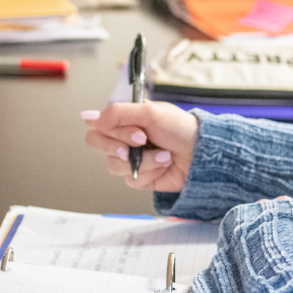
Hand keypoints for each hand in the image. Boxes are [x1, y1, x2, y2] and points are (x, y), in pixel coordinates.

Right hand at [82, 102, 199, 191]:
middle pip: (98, 146)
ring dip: (143, 160)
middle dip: (121, 146)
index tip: (134, 130)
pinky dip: (150, 172)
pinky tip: (164, 165)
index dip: (109, 131)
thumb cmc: (182, 129)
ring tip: (164, 154)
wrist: (203, 153)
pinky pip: (131, 180)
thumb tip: (89, 116)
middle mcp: (125, 140)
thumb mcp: (151, 112)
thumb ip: (118, 113)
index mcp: (125, 121)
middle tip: (143, 142)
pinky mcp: (140, 178)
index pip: (97, 127)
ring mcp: (131, 160)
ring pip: (114, 165)